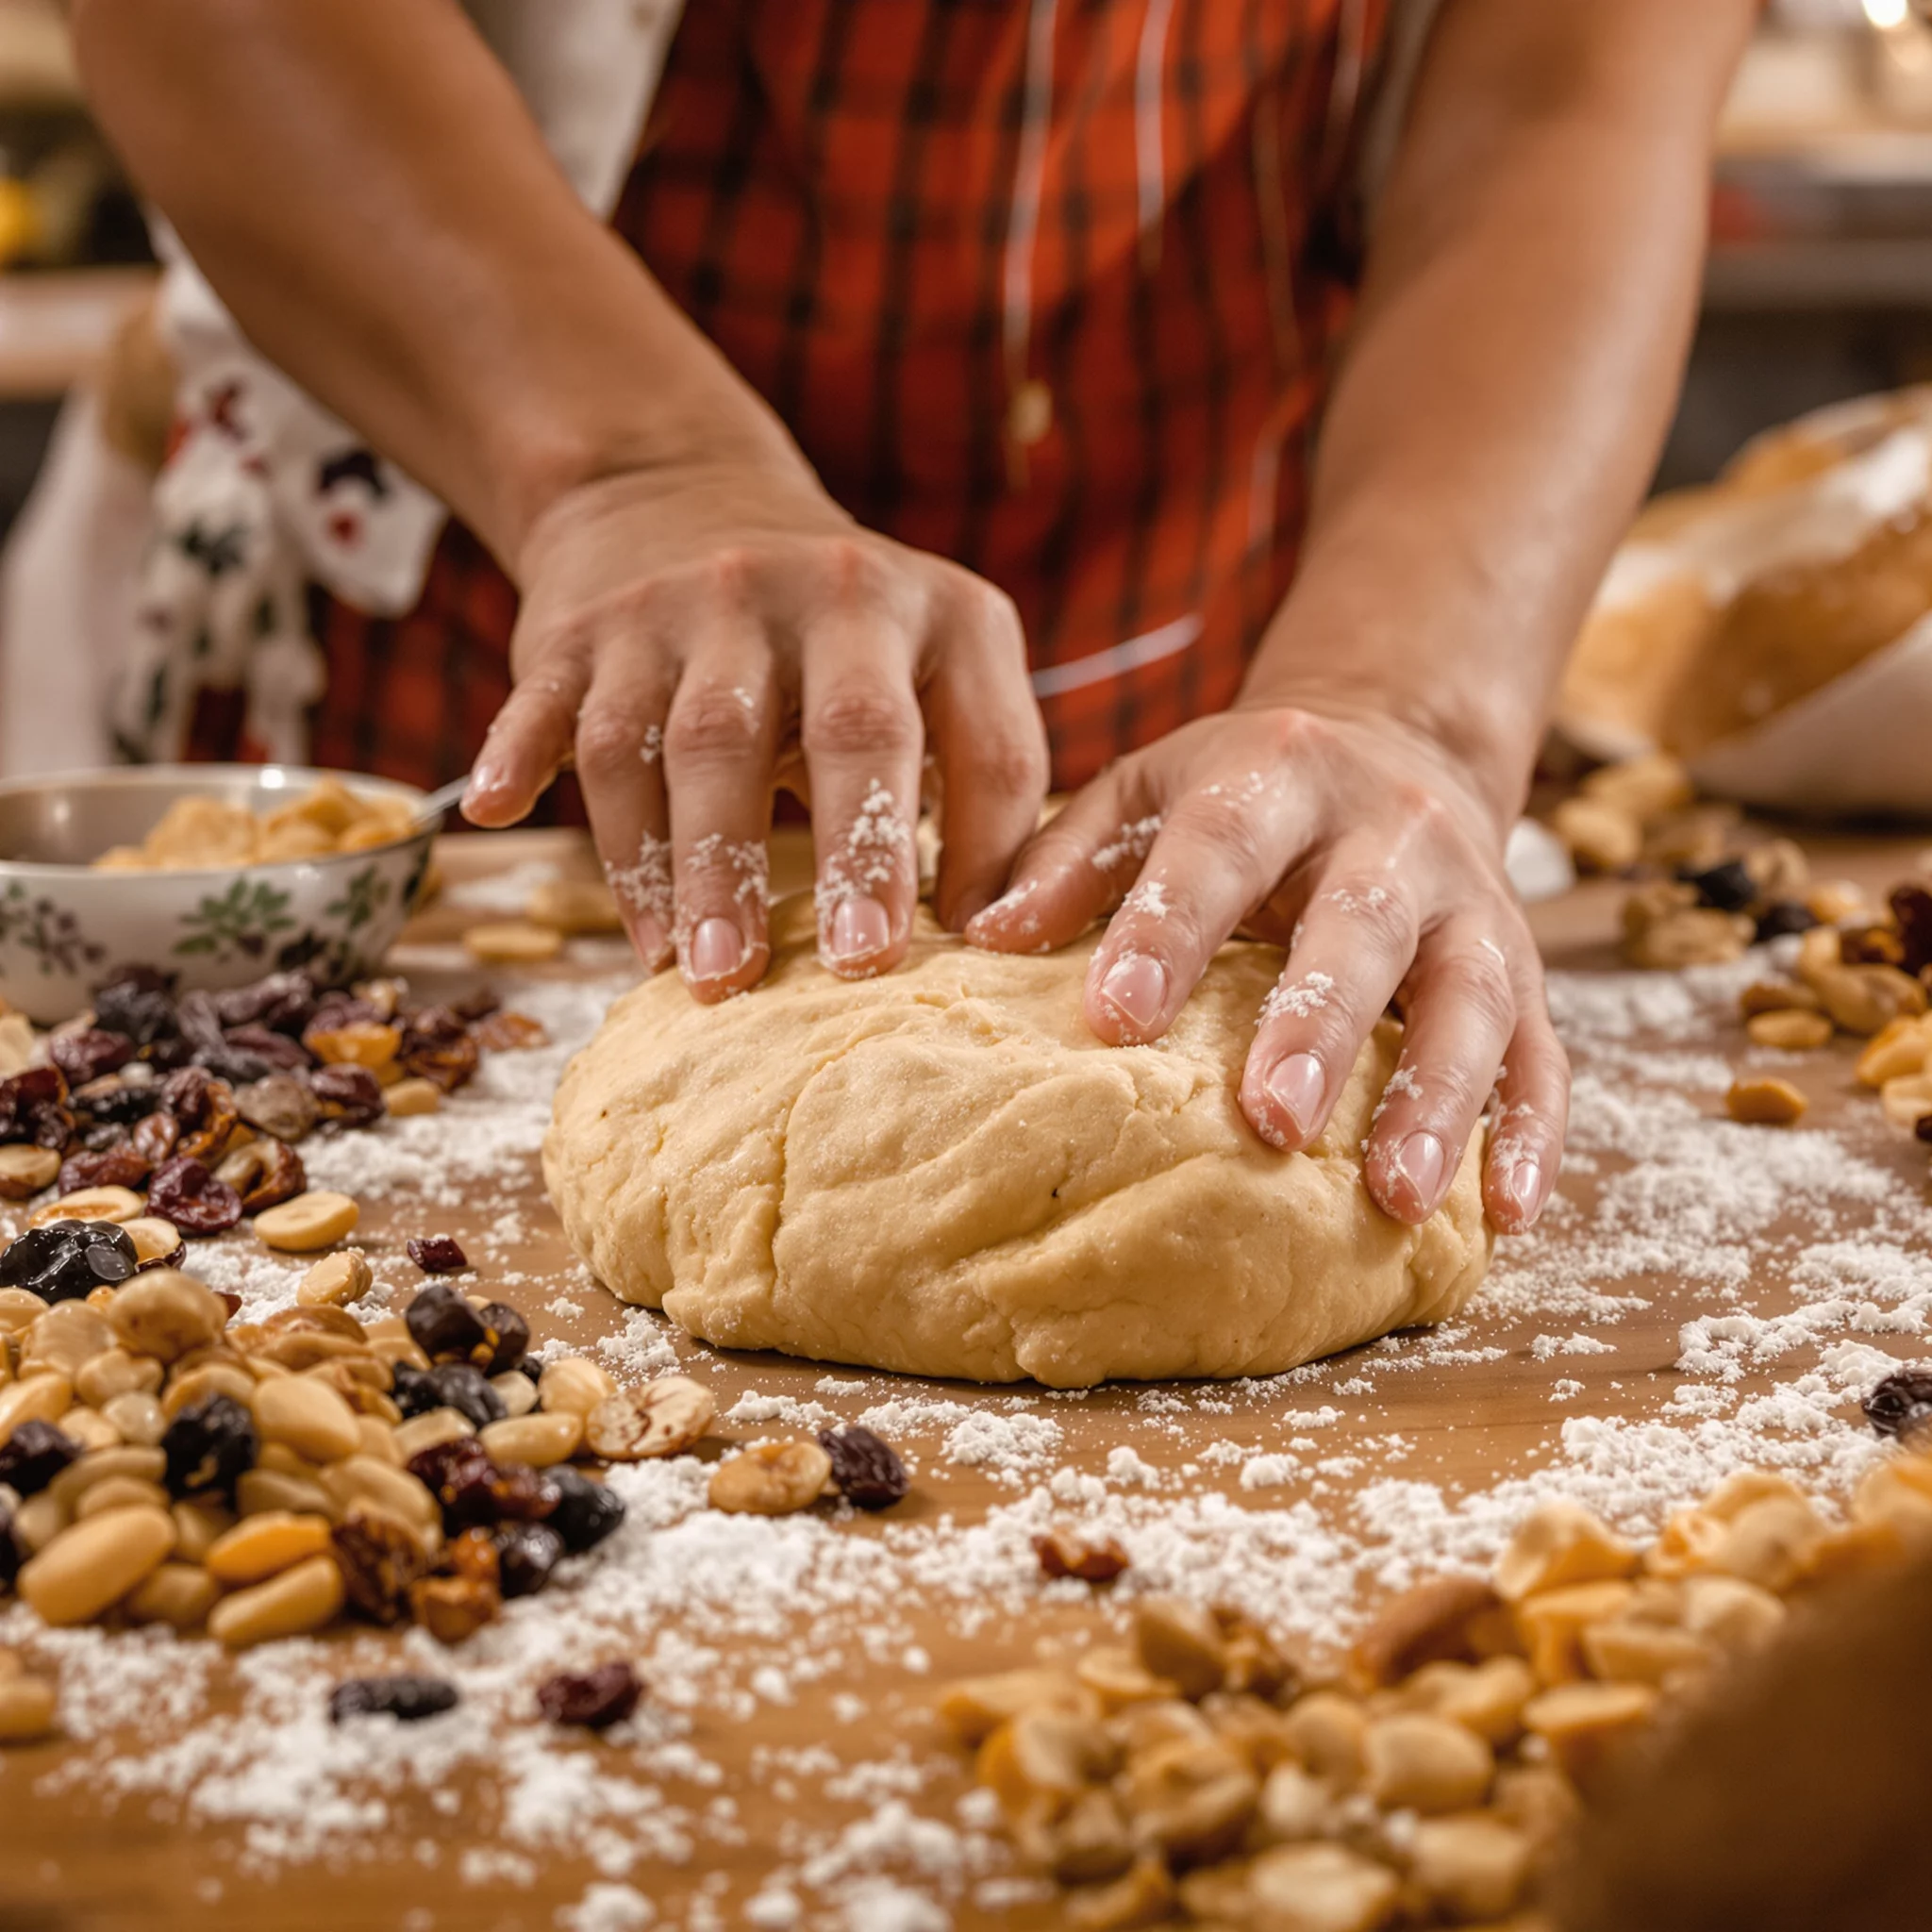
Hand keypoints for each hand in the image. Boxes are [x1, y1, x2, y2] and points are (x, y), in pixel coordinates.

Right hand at [462, 457, 1049, 996]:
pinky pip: (548, 702)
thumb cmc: (840, 638)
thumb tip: (993, 933)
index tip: (964, 947)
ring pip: (680, 740)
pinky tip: (491, 812)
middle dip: (840, 855)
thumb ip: (983, 784)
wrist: (678, 496)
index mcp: (926, 613)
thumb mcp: (942, 666)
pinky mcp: (581, 630)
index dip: (970, 843)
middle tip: (841, 966)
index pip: (971, 737)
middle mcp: (815, 595)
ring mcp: (687, 609)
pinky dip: (518, 755)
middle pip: (832, 731)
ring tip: (695, 972)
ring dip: (684, 861)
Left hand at [965, 703, 1566, 1232]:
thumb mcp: (1151, 786)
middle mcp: (1391, 830)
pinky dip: (1531, 1132)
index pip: (1223, 843)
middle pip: (1365, 923)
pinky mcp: (1528, 968)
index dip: (1173, 926)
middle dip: (1321, 1024)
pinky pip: (1545, 1051)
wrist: (1400, 747)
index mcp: (1280, 771)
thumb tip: (983, 938)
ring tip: (1394, 1197)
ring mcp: (1473, 902)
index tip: (1116, 1017)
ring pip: (1474, 996)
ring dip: (1438, 1097)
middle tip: (1272, 1121)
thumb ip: (1071, 856)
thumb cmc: (1245, 794)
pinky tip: (1505, 1213)